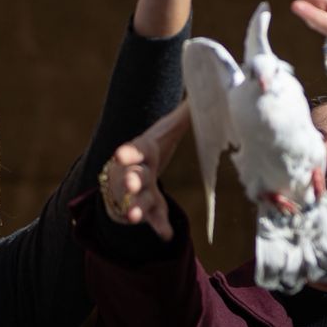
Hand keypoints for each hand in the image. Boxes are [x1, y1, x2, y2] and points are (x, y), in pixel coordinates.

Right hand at [100, 102, 191, 241]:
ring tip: (134, 216)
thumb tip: (205, 91)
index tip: (121, 154)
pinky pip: (153, 218)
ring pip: (136, 201)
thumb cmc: (151, 150)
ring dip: (135, 208)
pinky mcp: (146, 209)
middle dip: (129, 181)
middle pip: (131, 177)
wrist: (127, 177)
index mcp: (141, 151)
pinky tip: (167, 235)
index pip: (133, 150)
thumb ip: (183, 116)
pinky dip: (159, 226)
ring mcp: (138, 194)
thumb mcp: (165, 131)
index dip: (127, 154)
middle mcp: (134, 172)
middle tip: (130, 183)